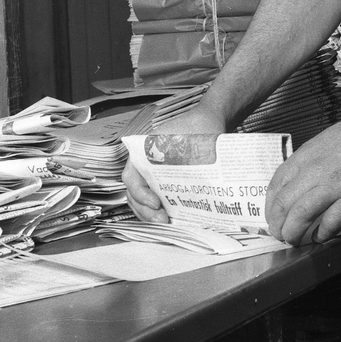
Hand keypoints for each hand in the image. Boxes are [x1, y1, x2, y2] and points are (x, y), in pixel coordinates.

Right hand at [121, 101, 227, 223]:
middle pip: (134, 193)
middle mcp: (144, 164)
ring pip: (141, 199)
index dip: (140, 194)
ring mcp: (153, 174)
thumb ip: (189, 155)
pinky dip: (158, 210)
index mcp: (143, 151)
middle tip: (162, 220)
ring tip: (166, 223)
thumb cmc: (198, 125)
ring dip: (150, 214)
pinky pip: (154, 198)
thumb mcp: (191, 137)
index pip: (131, 177)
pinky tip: (172, 217)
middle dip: (145, 211)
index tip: (156, 203)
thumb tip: (194, 180)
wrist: (209, 119)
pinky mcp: (163, 182)